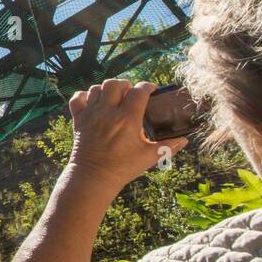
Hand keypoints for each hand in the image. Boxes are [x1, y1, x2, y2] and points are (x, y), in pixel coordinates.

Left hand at [67, 79, 186, 192]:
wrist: (93, 177)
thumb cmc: (122, 167)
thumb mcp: (150, 157)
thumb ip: (169, 147)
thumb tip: (184, 140)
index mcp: (127, 118)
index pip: (139, 91)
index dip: (148, 86)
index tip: (152, 90)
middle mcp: (108, 112)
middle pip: (115, 84)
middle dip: (126, 84)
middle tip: (131, 94)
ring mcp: (91, 115)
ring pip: (97, 88)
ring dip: (106, 89)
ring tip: (113, 98)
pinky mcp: (78, 120)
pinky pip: (77, 98)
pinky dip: (84, 95)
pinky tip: (93, 102)